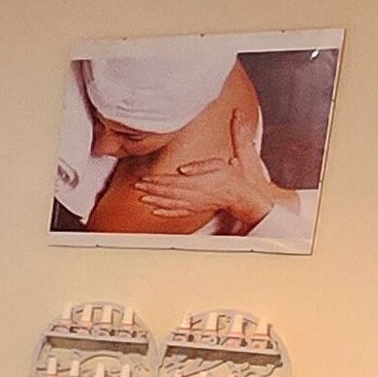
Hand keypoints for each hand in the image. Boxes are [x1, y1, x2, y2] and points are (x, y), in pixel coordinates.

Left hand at [131, 107, 292, 229]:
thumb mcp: (218, 164)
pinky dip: (165, 212)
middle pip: (167, 192)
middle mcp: (192, 194)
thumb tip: (183, 168)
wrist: (241, 195)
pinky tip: (155, 211)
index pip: (171, 181)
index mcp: (196, 182)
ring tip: (141, 198)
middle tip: (136, 186)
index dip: (156, 180)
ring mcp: (193, 203)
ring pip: (170, 203)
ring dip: (154, 200)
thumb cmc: (231, 178)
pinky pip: (178, 212)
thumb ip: (200, 166)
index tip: (143, 178)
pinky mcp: (195, 208)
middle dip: (150, 189)